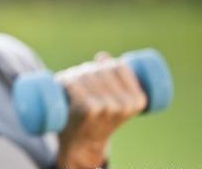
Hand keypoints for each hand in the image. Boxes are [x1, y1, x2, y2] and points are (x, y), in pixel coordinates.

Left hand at [55, 52, 146, 168]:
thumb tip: (103, 56)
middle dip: (87, 71)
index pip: (118, 66)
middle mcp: (124, 103)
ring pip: (85, 74)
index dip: (104, 65)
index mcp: (138, 100)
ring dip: (73, 75)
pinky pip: (73, 83)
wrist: (82, 145)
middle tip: (78, 83)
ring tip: (70, 87)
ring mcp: (106, 106)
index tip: (97, 74)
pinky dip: (65, 82)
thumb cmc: (97, 118)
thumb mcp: (113, 100)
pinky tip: (63, 87)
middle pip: (99, 69)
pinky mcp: (87, 108)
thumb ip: (112, 77)